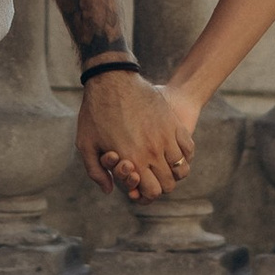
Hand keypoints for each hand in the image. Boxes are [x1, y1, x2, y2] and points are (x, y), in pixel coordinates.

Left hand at [77, 67, 190, 201]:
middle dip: (161, 186)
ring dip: (174, 172)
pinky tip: (175, 152)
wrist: (111, 80)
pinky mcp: (173, 122)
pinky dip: (185, 155)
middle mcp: (152, 151)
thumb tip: (109, 190)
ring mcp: (165, 136)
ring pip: (181, 168)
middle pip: (168, 184)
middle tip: (153, 177)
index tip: (142, 188)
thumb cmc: (95, 112)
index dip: (147, 195)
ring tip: (165, 166)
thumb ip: (96, 171)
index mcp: (132, 159)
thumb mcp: (86, 144)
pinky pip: (189, 148)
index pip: (152, 192)